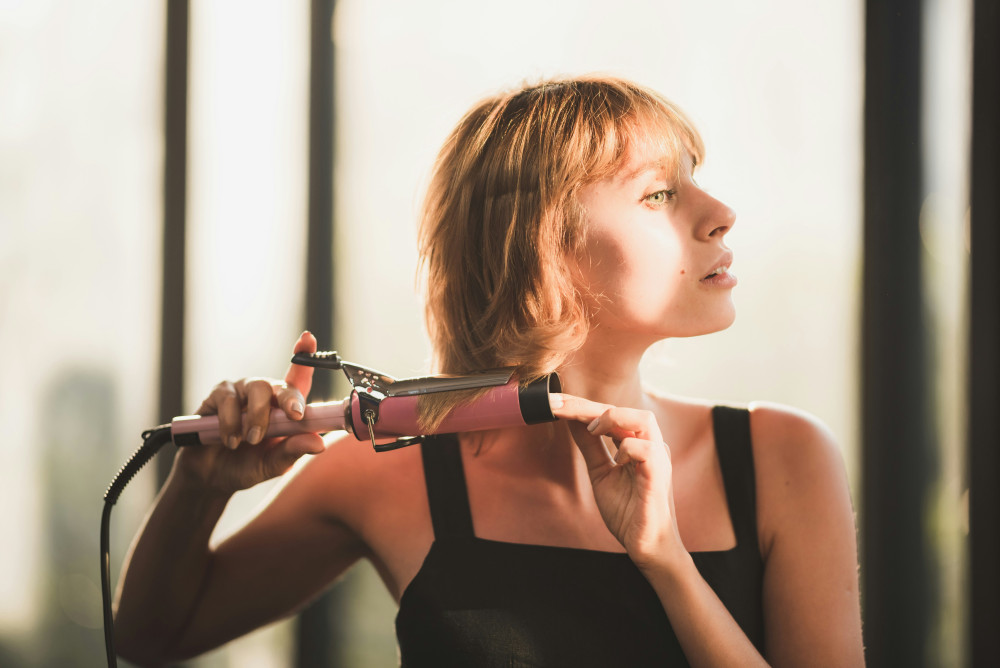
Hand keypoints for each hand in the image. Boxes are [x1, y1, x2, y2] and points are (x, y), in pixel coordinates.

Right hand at [174, 331, 326, 492]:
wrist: (210, 478)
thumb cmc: (246, 467)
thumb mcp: (272, 464)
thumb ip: (293, 451)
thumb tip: (319, 443)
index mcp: (283, 407)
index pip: (298, 378)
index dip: (305, 357)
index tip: (308, 339)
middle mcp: (264, 394)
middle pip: (280, 384)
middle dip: (289, 399)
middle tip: (294, 417)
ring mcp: (241, 392)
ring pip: (255, 389)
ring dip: (256, 417)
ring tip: (250, 441)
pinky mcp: (217, 396)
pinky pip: (227, 400)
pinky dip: (230, 422)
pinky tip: (229, 440)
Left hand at [551, 393, 685, 570]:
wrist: (647, 547)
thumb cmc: (628, 512)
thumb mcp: (600, 473)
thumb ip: (590, 446)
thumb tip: (572, 420)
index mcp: (638, 444)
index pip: (612, 414)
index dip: (582, 407)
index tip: (553, 404)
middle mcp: (651, 446)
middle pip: (626, 410)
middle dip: (589, 406)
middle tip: (557, 407)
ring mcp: (658, 460)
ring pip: (644, 419)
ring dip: (612, 419)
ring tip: (590, 430)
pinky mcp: (659, 477)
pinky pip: (647, 450)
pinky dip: (627, 448)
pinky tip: (616, 460)